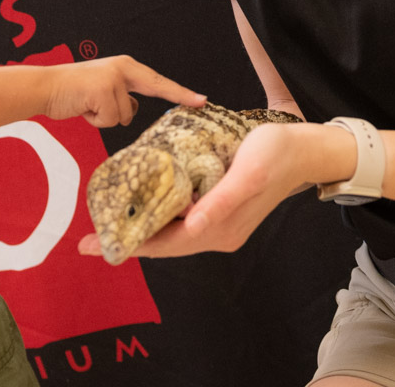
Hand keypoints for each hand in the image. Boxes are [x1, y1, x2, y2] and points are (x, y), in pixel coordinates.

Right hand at [43, 56, 204, 126]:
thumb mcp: (103, 89)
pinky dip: (95, 121)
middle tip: (193, 102)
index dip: (181, 93)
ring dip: (105, 118)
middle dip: (165, 99)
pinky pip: (109, 120)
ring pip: (124, 116)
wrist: (45, 87)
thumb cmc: (73, 92)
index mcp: (125, 67)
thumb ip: (122, 96)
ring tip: (88, 105)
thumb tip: (133, 109)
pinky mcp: (102, 90)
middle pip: (149, 95)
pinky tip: (83, 108)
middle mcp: (123, 68)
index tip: (202, 101)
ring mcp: (113, 78)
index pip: (158, 82)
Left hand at [78, 122, 308, 257]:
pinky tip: (142, 205)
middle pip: (163, 242)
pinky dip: (158, 216)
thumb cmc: (277, 154)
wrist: (306, 149)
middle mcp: (217, 233)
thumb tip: (191, 226)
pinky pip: (181, 219)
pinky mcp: (220, 210)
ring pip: (170, 232)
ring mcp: (219, 224)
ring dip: (140, 229)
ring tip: (107, 221)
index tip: (95, 245)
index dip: (130, 244)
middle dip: (127, 240)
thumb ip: (220, 202)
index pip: (165, 244)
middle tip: (89, 238)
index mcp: (220, 229)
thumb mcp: (248, 172)